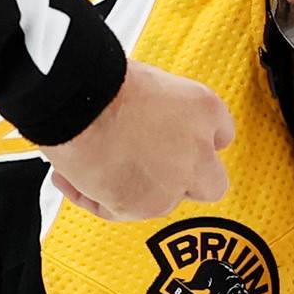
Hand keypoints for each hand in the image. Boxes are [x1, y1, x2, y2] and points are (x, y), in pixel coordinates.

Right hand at [43, 59, 231, 221]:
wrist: (76, 100)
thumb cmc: (103, 82)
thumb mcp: (151, 85)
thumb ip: (165, 113)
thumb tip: (150, 126)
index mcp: (204, 110)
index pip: (219, 136)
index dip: (193, 141)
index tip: (176, 140)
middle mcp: (197, 152)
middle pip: (210, 183)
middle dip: (185, 179)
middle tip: (150, 165)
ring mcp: (172, 185)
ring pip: (163, 201)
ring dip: (136, 189)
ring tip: (97, 166)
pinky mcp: (141, 207)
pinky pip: (120, 211)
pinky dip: (96, 199)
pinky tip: (74, 178)